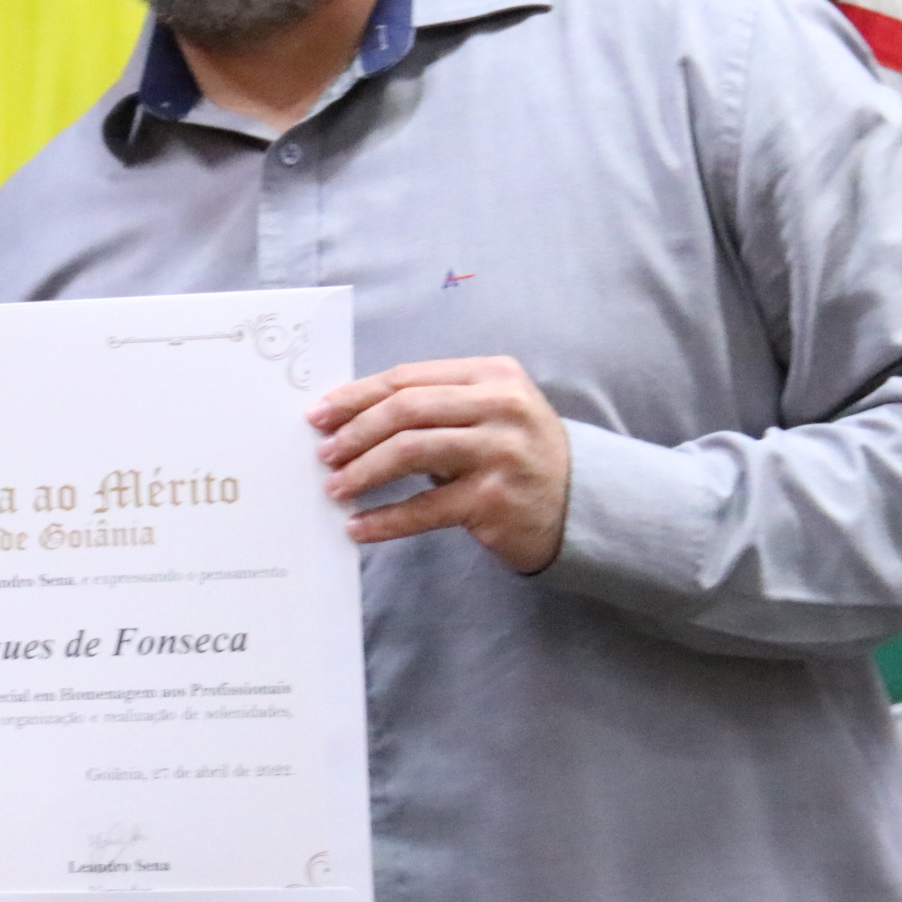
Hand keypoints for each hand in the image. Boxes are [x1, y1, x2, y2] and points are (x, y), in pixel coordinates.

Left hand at [310, 356, 570, 573]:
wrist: (582, 504)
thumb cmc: (516, 454)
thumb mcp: (486, 413)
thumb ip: (432, 406)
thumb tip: (347, 419)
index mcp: (492, 374)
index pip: (407, 378)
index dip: (356, 396)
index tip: (318, 415)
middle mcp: (500, 407)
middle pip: (405, 410)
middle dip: (354, 432)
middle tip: (324, 454)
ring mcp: (501, 452)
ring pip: (411, 451)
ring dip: (363, 472)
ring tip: (336, 488)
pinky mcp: (496, 500)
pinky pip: (425, 508)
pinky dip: (385, 519)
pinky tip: (359, 526)